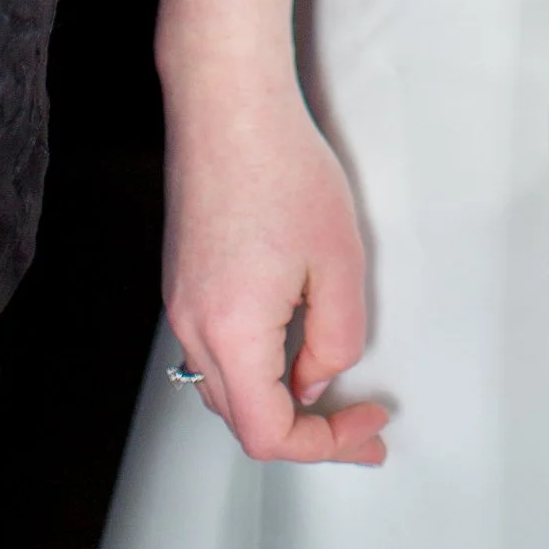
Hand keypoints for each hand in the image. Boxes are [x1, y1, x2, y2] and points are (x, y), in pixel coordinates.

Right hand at [160, 82, 388, 465]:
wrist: (228, 104)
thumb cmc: (282, 167)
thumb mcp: (339, 261)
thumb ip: (337, 338)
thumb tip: (315, 381)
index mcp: (232, 333)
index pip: (269, 434)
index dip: (325, 444)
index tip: (367, 426)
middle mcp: (194, 327)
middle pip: (242, 420)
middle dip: (306, 434)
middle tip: (359, 423)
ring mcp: (181, 304)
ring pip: (225, 389)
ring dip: (277, 402)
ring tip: (330, 390)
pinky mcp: (182, 280)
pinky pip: (215, 351)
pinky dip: (255, 368)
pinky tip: (292, 346)